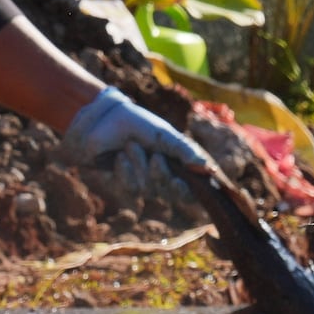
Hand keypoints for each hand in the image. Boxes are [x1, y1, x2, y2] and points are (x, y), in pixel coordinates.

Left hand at [60, 86, 215, 199]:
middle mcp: (163, 177)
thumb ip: (184, 150)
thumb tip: (207, 168)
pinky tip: (120, 156)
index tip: (180, 183)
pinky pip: (131, 188)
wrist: (106, 120)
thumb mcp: (164, 135)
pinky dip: (126, 170)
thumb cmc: (139, 124)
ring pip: (149, 190)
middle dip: (161, 175)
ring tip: (130, 146)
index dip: (186, 192)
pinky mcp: (124, 185)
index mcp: (178, 166)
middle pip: (169, 193)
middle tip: (155, 156)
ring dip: (140, 165)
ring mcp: (144, 183)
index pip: (189, 191)